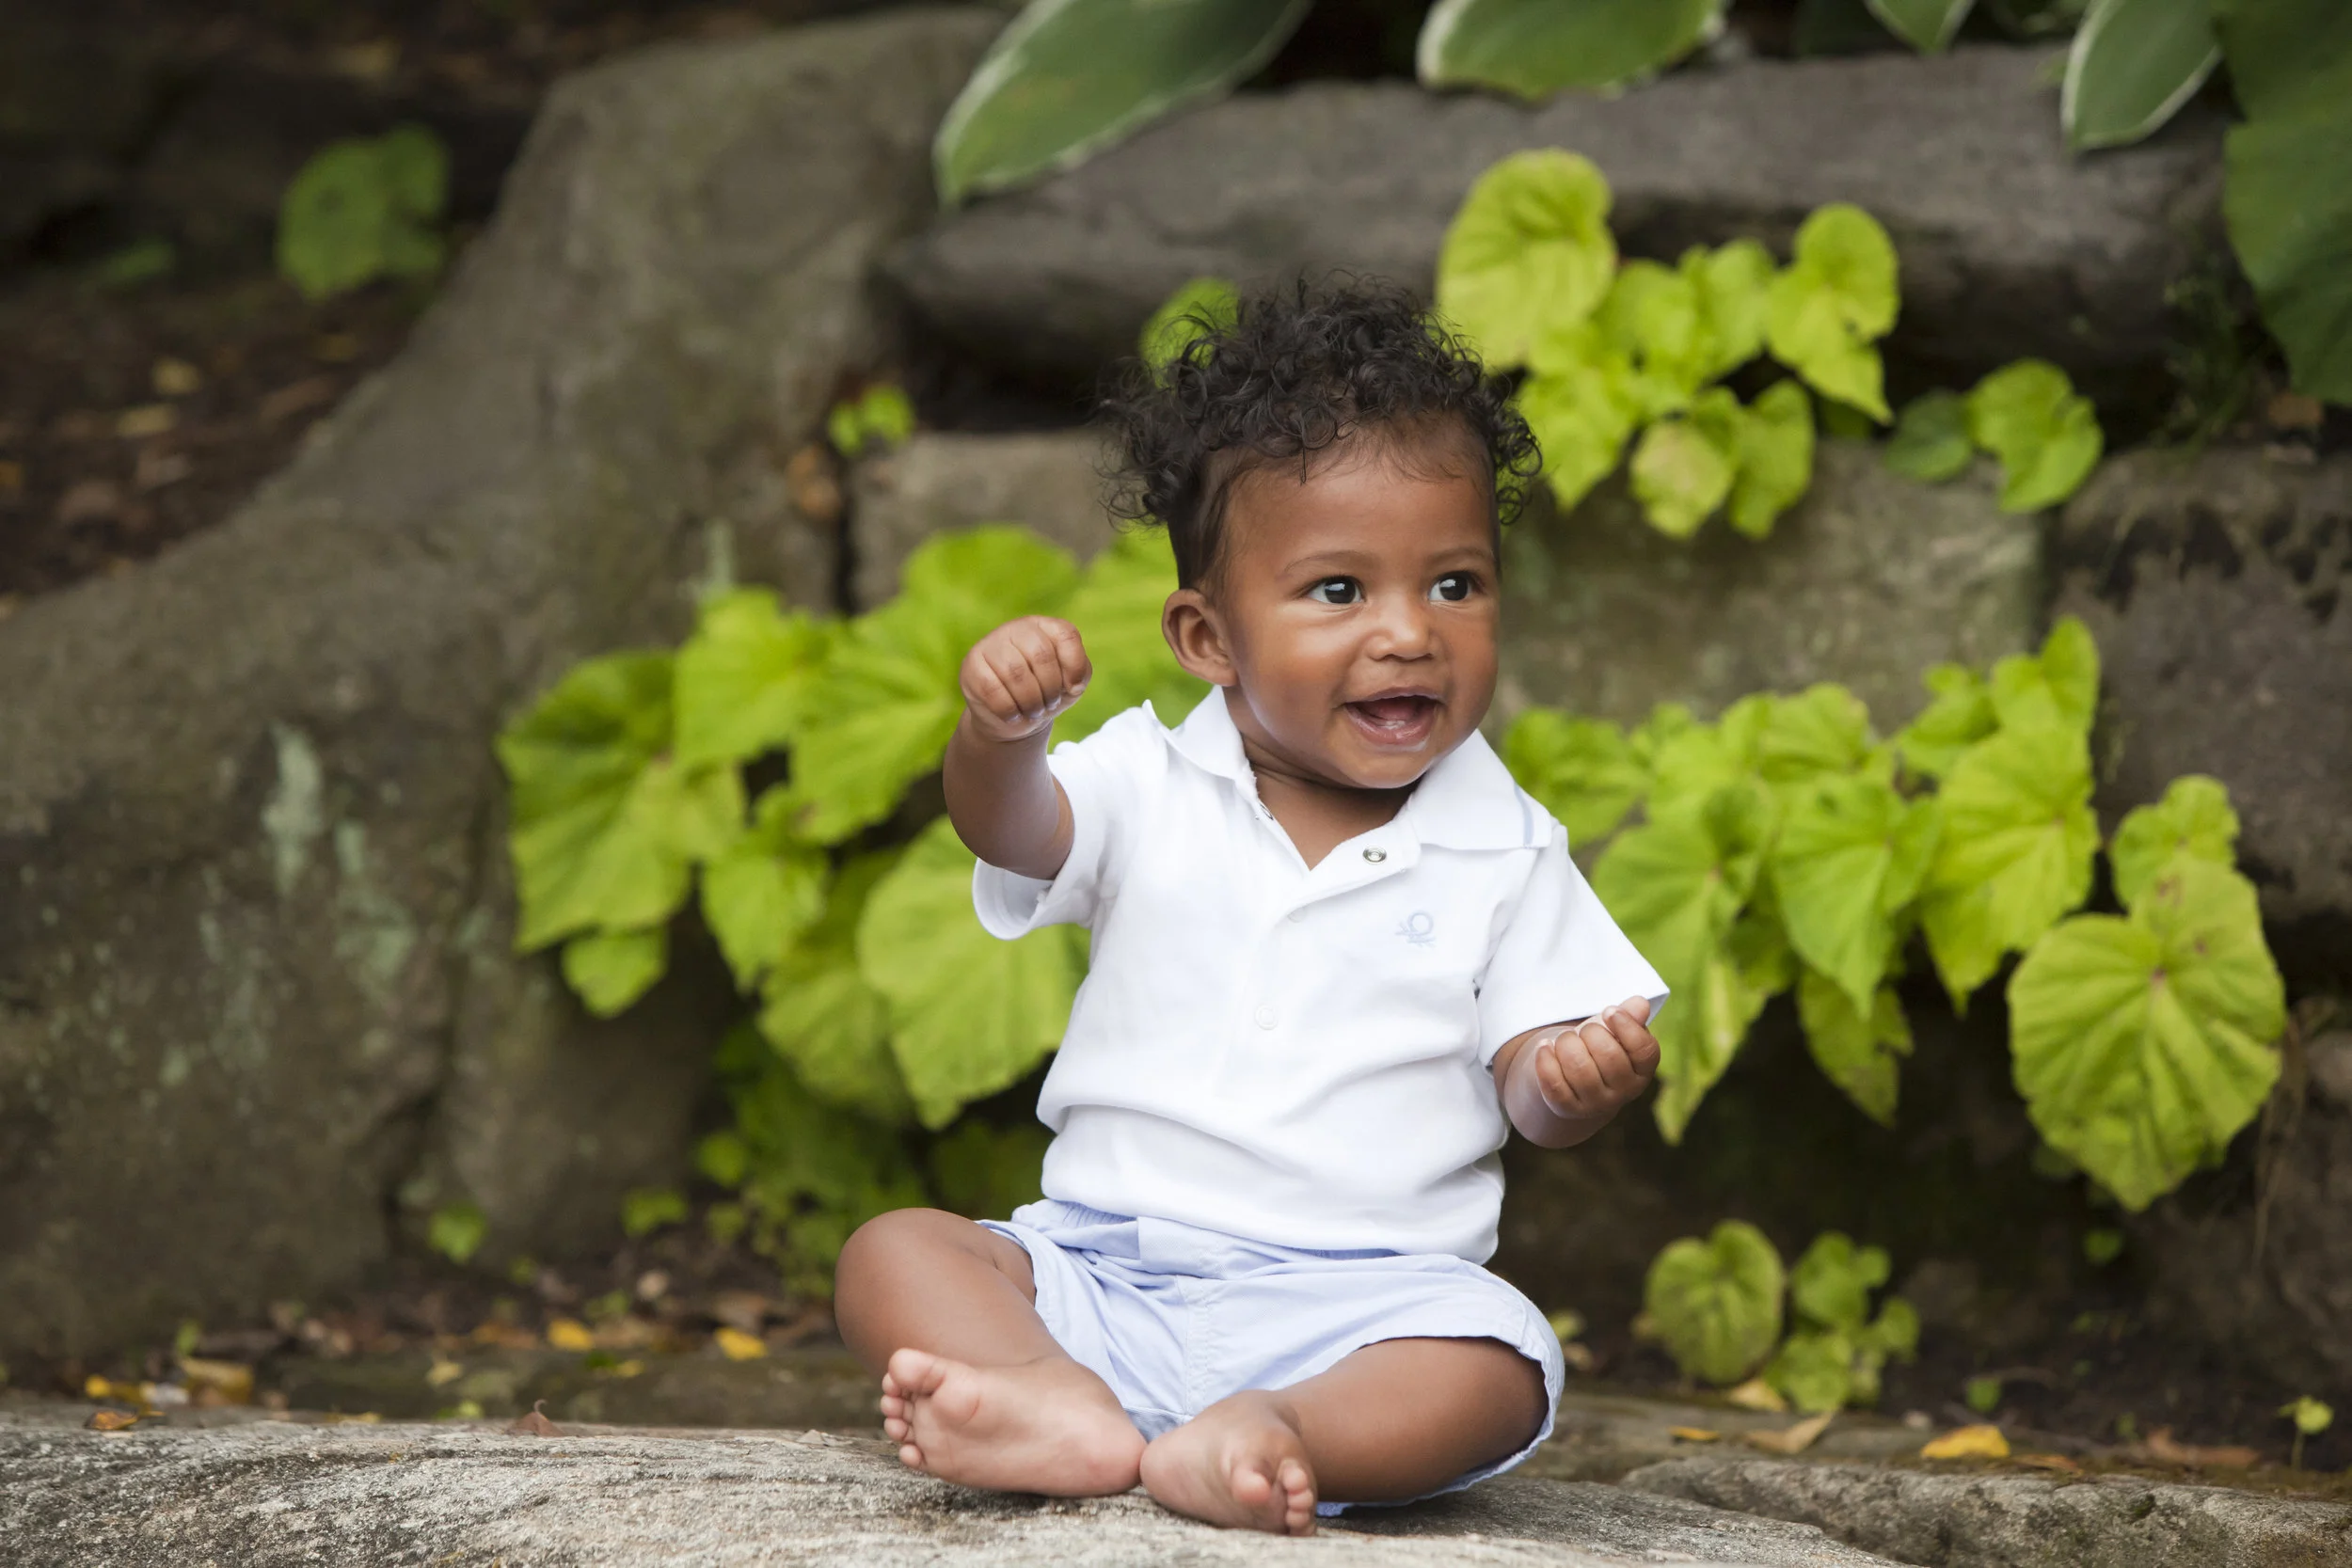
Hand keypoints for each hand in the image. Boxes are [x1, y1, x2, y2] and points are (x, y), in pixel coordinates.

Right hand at [959, 616, 1090, 743]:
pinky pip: (992, 689)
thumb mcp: (1070, 684)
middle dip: (1050, 688)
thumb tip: (1072, 683)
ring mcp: (990, 645)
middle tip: (1048, 705)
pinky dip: (1009, 710)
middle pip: (1041, 654)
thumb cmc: (1045, 694)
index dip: (1074, 666)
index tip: (1073, 689)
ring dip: (1031, 702)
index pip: (1066, 634)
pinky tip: (1013, 715)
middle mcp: (1016, 629)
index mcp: (1043, 627)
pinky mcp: (971, 666)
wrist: (1013, 718)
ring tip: (1033, 711)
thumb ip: (1080, 674)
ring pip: (1015, 673)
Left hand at [1527, 996, 1658, 1122]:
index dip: (1626, 1026)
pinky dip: (1546, 1059)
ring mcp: (1596, 1104)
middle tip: (1583, 1031)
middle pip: (1609, 1055)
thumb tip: (1639, 1004)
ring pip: (1580, 1068)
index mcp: (1643, 1070)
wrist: (1572, 1077)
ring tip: (1565, 1040)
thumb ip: (1628, 1016)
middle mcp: (1625, 1092)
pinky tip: (1544, 1047)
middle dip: (1590, 1032)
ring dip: (1566, 1043)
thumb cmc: (1598, 1046)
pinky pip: (1555, 1084)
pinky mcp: (1568, 1109)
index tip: (1609, 1011)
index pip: (1644, 1050)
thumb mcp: (1614, 1029)